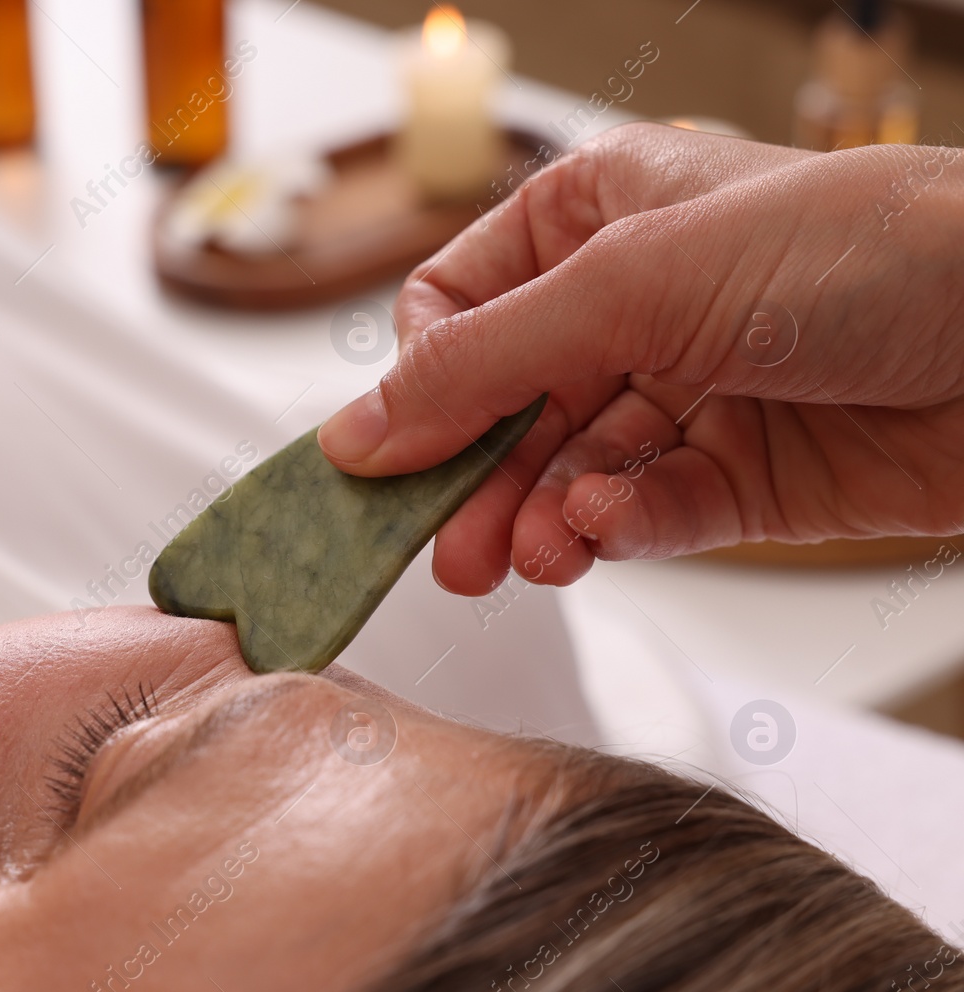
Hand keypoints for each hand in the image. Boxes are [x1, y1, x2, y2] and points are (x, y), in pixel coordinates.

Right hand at [319, 123, 963, 593]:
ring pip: (567, 472)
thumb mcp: (629, 283)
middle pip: (504, 405)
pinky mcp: (740, 474)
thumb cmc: (851, 251)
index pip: (458, 305)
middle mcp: (634, 304)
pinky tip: (606, 532)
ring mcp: (687, 391)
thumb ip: (480, 364)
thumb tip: (355, 435)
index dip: (424, 378)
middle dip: (470, 478)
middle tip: (437, 549)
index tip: (398, 448)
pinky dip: (618, 528)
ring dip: (536, 517)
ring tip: (520, 559)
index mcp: (596, 218)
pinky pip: (647, 512)